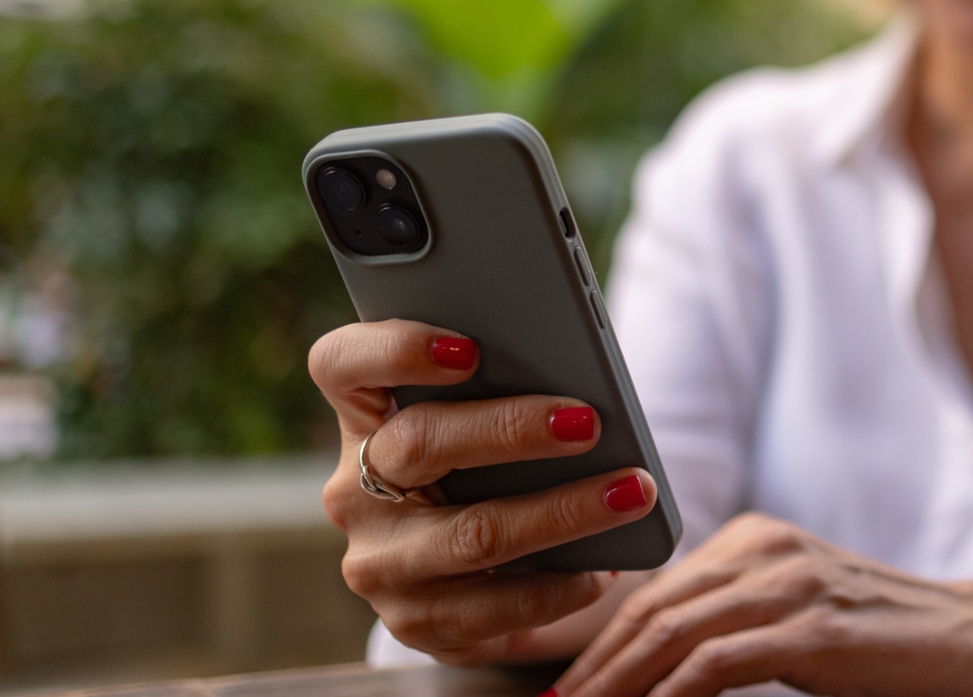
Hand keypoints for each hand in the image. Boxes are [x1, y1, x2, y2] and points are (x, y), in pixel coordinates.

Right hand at [310, 319, 658, 665]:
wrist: (475, 583)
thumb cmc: (493, 473)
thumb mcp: (484, 425)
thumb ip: (504, 389)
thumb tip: (579, 373)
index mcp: (364, 418)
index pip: (341, 365)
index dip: (395, 349)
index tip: (470, 349)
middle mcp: (356, 490)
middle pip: (418, 443)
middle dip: (511, 429)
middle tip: (588, 422)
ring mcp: (381, 562)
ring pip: (471, 533)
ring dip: (563, 511)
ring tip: (630, 490)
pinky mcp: (416, 622)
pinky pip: (496, 606)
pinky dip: (561, 584)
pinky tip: (606, 565)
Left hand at [554, 513, 972, 696]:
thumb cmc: (893, 647)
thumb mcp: (799, 627)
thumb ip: (733, 632)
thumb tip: (654, 676)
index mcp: (755, 541)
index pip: (650, 592)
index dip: (588, 641)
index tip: (547, 684)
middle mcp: (766, 549)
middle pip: (646, 613)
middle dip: (585, 672)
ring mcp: (791, 584)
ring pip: (669, 637)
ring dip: (612, 689)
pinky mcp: (816, 628)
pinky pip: (716, 665)